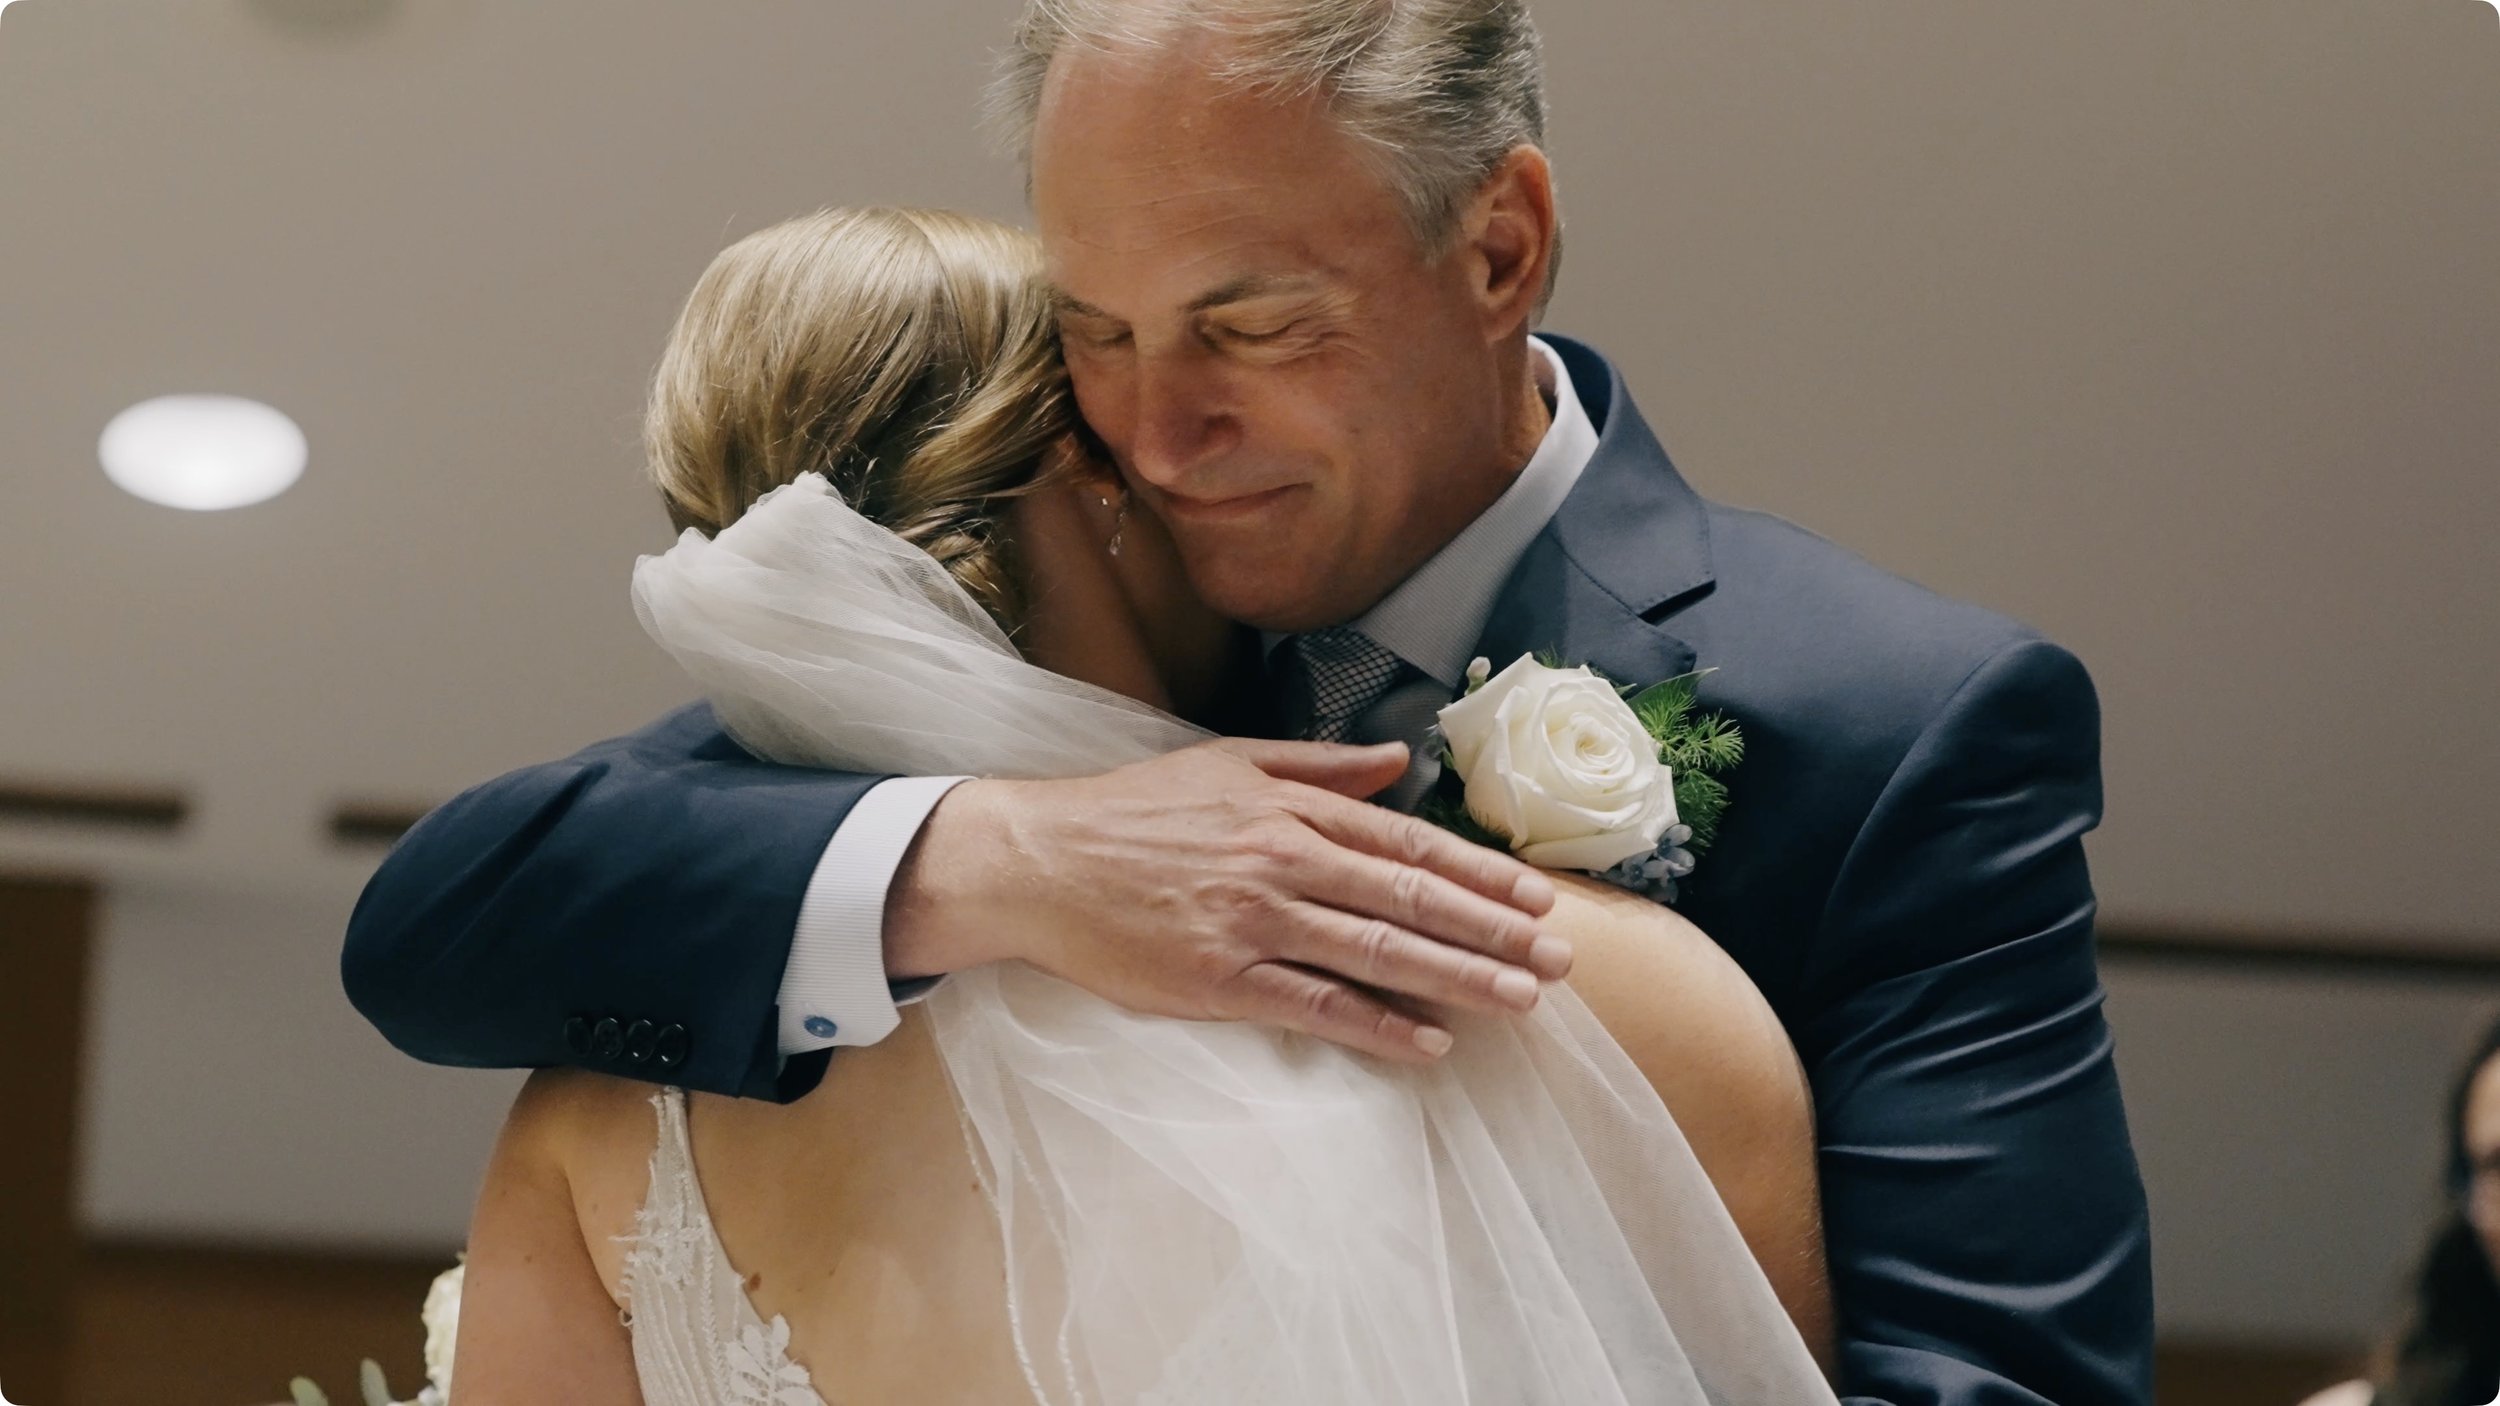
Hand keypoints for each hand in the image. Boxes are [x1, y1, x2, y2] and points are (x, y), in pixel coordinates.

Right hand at [884, 738, 1569, 1062]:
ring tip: (1522, 1001)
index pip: (1408, 843)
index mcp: (1291, 809)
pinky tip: (1428, 1043)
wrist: (1038, 859)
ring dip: (1459, 978)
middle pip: (1410, 899)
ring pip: (1378, 951)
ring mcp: (1255, 923)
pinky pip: (1316, 1005)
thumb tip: (1397, 760)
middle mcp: (1284, 862)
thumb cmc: (1132, 810)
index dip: (1479, 874)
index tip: (1537, 899)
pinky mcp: (1221, 979)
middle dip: (1494, 931)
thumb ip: (1319, 765)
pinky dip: (1377, 1025)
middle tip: (1560, 960)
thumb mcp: (1228, 761)